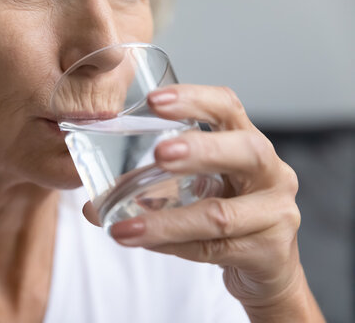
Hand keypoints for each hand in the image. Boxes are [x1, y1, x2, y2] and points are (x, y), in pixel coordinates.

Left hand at [82, 84, 323, 321]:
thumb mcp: (197, 191)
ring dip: (166, 222)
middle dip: (200, 150)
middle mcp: (271, 173)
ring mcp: (275, 213)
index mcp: (247, 145)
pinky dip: (173, 246)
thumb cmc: (227, 215)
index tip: (154, 101)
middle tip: (160, 154)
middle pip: (246, 151)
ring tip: (123, 228)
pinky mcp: (270, 252)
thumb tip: (91, 203)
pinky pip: (214, 249)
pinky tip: (146, 244)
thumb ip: (152, 189)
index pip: (228, 108)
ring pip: (220, 215)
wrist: (267, 267)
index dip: (195, 99)